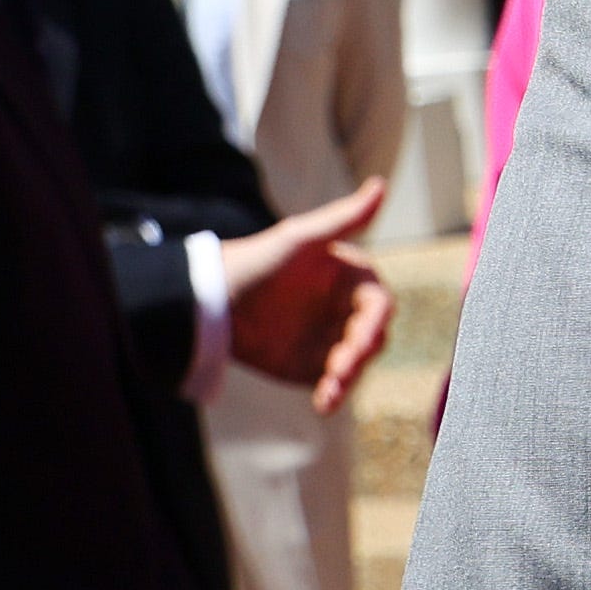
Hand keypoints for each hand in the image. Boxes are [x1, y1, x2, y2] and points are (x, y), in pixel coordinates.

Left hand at [214, 180, 390, 407]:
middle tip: (340, 370)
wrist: (209, 300)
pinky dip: (332, 395)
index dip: (373, 323)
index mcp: (352, 282)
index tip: (359, 340)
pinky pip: (330, 385)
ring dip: (349, 380)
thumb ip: (343, 219)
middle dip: (360, 356)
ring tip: (329, 393)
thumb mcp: (299, 239)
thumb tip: (380, 184)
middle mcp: (345, 313)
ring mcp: (329, 341)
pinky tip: (323, 405)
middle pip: (371, 340)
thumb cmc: (257, 261)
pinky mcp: (309, 367)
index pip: (379, 306)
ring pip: (355, 366)